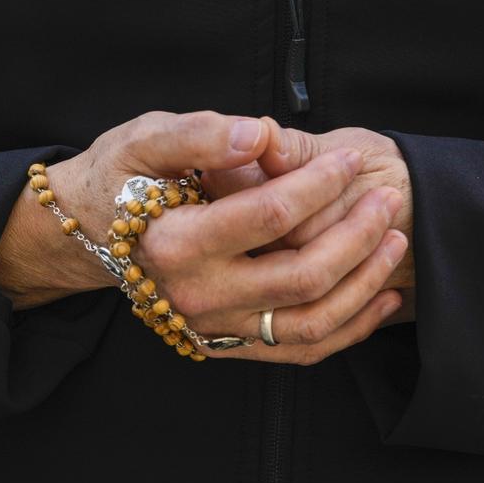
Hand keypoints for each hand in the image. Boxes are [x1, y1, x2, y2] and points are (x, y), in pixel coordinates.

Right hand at [0, 111, 405, 364]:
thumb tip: (258, 135)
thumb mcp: (144, 139)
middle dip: (358, 235)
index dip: (320, 185)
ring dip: (365, 283)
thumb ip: (199, 134)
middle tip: (388, 198)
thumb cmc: (120, 178)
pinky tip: (382, 295)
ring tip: (394, 240)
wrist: (88, 234)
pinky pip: (302, 349)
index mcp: (176, 243)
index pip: (271, 216)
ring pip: (311, 322)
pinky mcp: (226, 344)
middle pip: (302, 276)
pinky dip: (351, 326)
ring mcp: (213, 327)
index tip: (348, 160)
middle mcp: (196, 296)